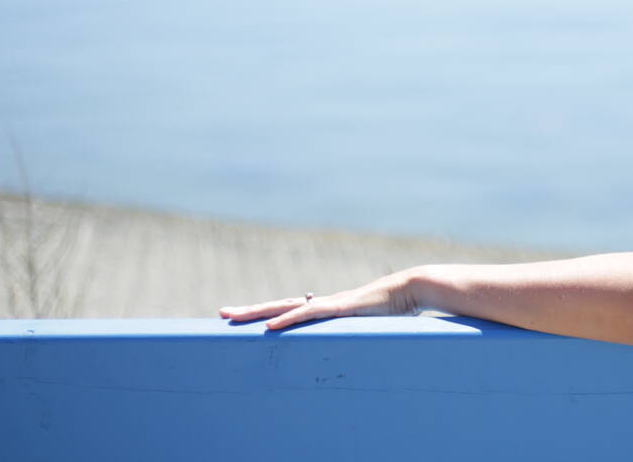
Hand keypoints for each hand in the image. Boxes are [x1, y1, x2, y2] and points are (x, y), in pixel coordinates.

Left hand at [218, 268, 424, 330]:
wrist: (410, 289)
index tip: (242, 318)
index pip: (287, 309)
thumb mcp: (367, 324)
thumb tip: (349, 344)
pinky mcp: (339, 308)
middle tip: (221, 314)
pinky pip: (307, 314)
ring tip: (234, 317)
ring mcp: (328, 304)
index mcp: (325, 309)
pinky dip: (288, 319)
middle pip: (277, 307)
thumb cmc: (393, 308)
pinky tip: (270, 326)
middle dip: (249, 311)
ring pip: (285, 308)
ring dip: (258, 313)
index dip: (265, 313)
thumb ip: (354, 331)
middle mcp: (320, 304)